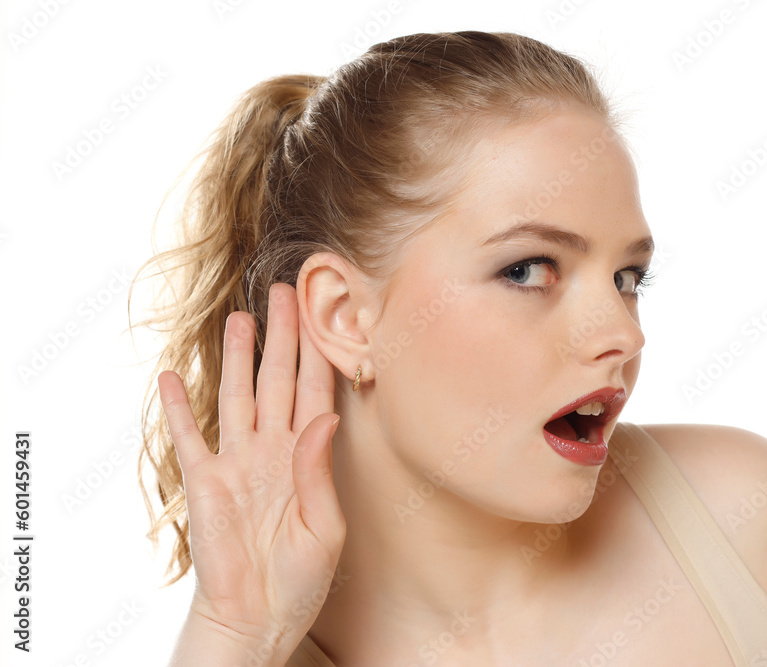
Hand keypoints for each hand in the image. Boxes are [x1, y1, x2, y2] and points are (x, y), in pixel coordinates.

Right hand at [158, 283, 344, 657]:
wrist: (257, 615)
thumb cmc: (300, 578)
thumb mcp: (325, 528)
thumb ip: (319, 471)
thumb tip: (326, 418)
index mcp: (308, 457)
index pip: (314, 392)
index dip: (318, 353)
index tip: (323, 313)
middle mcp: (273, 450)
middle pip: (276, 381)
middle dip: (282, 337)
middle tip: (283, 293)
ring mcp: (237, 461)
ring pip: (237, 396)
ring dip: (237, 357)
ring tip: (240, 319)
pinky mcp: (204, 481)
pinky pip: (189, 437)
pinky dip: (179, 407)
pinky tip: (174, 375)